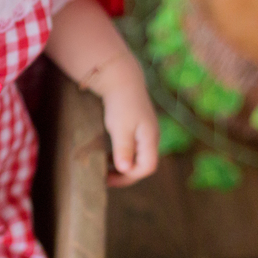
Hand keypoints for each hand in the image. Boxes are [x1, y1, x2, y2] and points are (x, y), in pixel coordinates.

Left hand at [97, 55, 158, 187]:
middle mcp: (152, 137)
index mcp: (150, 138)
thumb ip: (124, 149)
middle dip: (125, 174)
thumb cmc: (120, 104)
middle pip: (144, 164)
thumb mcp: (120, 128)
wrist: (121, 79)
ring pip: (138, 157)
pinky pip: (134, 148)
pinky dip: (122, 155)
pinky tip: (109, 156)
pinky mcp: (139, 127)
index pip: (147, 167)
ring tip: (105, 169)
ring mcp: (146, 132)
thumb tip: (126, 169)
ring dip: (123, 165)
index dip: (129, 177)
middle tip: (105, 178)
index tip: (109, 179)